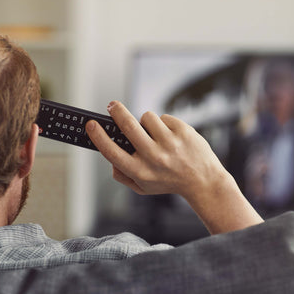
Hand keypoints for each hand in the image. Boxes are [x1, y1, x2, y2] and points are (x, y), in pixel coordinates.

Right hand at [86, 101, 262, 233]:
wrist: (203, 181)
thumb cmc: (168, 182)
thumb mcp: (142, 187)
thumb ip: (122, 176)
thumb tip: (110, 159)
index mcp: (139, 171)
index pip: (112, 152)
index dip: (98, 136)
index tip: (91, 124)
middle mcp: (154, 157)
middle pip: (128, 125)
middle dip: (116, 111)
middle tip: (112, 106)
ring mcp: (169, 143)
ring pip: (146, 117)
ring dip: (146, 122)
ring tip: (154, 134)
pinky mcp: (183, 131)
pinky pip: (163, 117)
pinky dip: (163, 124)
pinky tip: (170, 136)